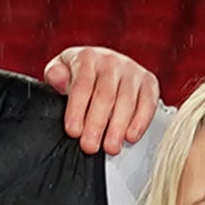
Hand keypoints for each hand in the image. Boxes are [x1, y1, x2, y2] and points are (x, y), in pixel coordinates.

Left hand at [43, 45, 165, 154]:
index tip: (73, 131)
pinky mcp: (149, 82)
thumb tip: (57, 79)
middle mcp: (111, 61)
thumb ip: (56, 77)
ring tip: (110, 147)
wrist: (104, 65)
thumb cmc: (80, 74)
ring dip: (118, 127)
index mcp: (87, 57)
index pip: (82, 85)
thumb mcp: (61, 72)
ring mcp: (132, 71)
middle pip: (105, 95)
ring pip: (127, 101)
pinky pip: (148, 103)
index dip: (77, 110)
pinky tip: (131, 136)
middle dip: (97, 124)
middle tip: (90, 146)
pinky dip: (141, 121)